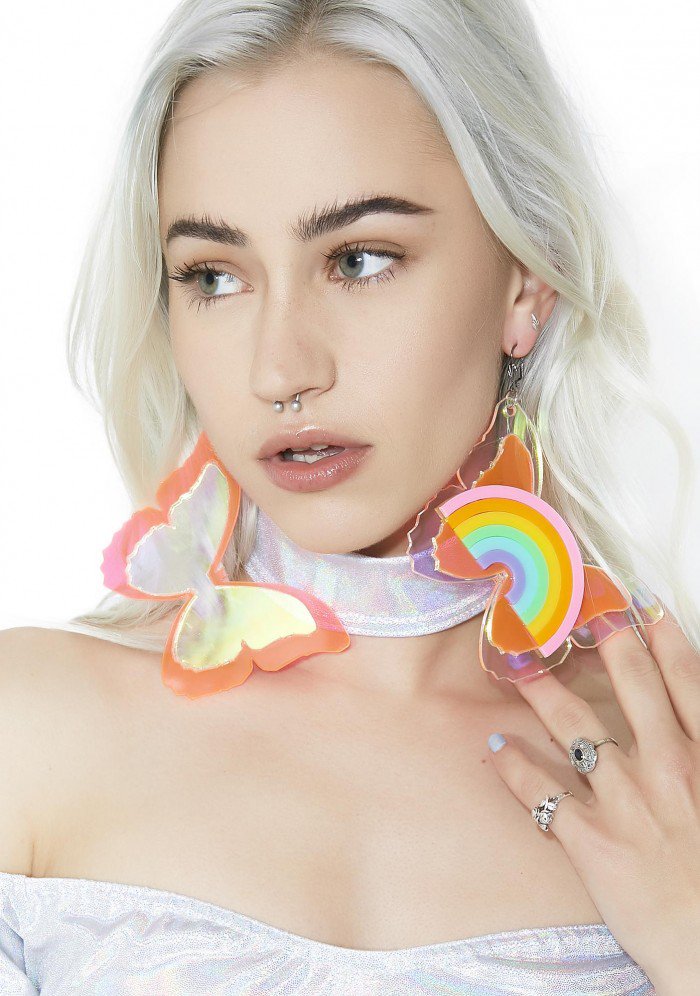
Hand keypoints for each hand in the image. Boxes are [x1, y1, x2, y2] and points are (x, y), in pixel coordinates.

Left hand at [486, 609, 699, 989]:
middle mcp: (667, 767)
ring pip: (576, 728)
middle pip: (633, 686)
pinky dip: (514, 769)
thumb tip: (689, 714)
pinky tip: (493, 749)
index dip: (662, 636)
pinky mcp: (593, 841)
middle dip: (606, 639)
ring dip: (543, 691)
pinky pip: (542, 795)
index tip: (638, 601)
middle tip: (577, 604)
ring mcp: (626, 801)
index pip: (686, 680)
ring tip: (516, 664)